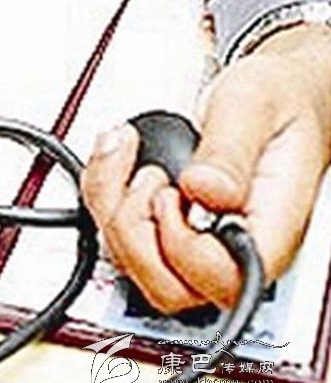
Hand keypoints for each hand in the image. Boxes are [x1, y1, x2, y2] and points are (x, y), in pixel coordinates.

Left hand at [82, 25, 330, 312]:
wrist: (277, 92)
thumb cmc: (278, 100)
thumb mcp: (253, 107)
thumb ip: (229, 152)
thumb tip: (204, 190)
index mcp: (267, 231)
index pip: (221, 282)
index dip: (180, 248)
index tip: (171, 195)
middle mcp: (230, 248)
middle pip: (167, 290)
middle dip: (133, 229)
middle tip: (149, 177)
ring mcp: (195, 243)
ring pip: (132, 264)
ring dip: (111, 205)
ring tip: (129, 153)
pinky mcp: (165, 229)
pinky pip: (117, 234)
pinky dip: (103, 192)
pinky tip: (117, 155)